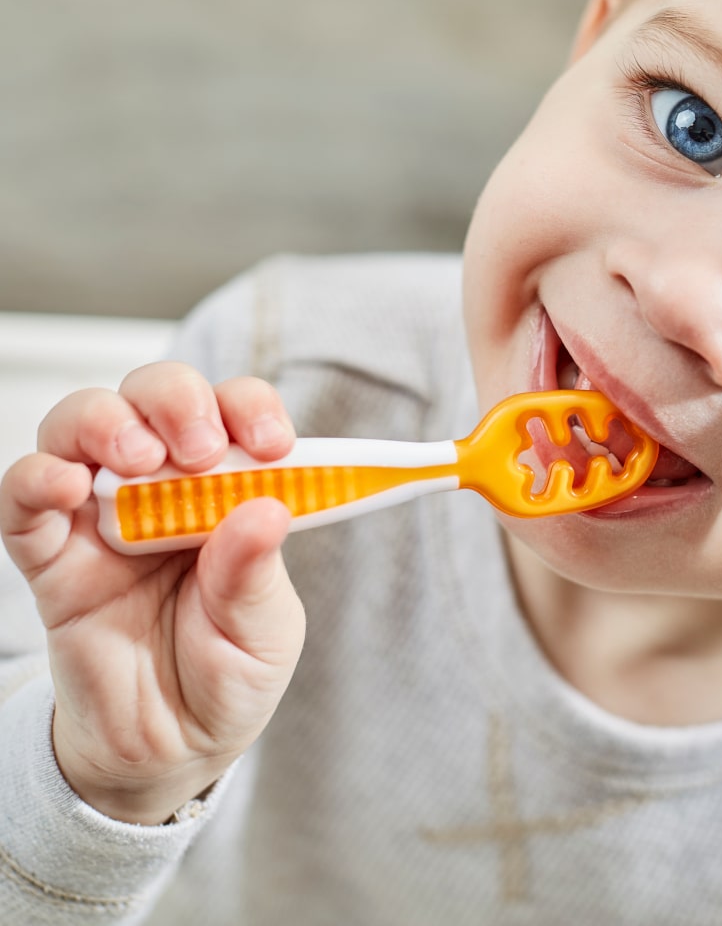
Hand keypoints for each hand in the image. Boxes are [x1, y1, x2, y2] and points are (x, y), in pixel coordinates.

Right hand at [0, 363, 304, 824]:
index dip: (251, 409)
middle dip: (177, 400)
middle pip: (156, 396)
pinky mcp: (51, 557)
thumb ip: (255, 577)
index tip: (273, 444)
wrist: (165, 750)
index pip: (236, 414)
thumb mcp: (263, 634)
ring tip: (141, 461)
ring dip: (109, 422)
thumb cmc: (226, 675)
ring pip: (84, 424)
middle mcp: (167, 488)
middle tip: (199, 449)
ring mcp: (104, 516)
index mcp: (232, 491)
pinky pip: (24, 500)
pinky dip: (37, 479)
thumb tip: (265, 510)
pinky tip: (66, 486)